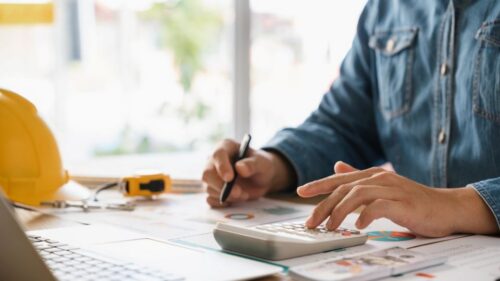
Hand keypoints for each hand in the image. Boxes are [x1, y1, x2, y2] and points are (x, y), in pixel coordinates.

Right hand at [202, 139, 293, 207]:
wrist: (262, 178)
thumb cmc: (261, 166)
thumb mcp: (262, 163)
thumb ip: (252, 164)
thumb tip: (240, 168)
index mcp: (225, 147)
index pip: (218, 155)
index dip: (222, 166)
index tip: (230, 178)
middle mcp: (214, 161)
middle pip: (207, 174)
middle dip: (222, 186)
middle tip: (239, 193)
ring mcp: (212, 177)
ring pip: (209, 188)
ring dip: (227, 196)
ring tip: (244, 195)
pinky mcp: (213, 190)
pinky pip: (210, 199)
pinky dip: (222, 203)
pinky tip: (235, 200)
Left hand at [297, 161, 497, 236]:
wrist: (447, 207)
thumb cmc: (412, 200)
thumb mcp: (382, 187)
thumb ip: (359, 178)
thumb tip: (337, 166)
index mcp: (372, 175)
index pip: (340, 178)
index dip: (319, 184)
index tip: (301, 191)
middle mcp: (380, 178)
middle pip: (344, 188)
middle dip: (324, 205)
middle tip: (311, 222)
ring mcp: (392, 189)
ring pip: (358, 194)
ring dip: (340, 211)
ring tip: (330, 227)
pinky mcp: (404, 203)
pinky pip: (380, 206)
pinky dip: (366, 215)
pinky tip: (359, 226)